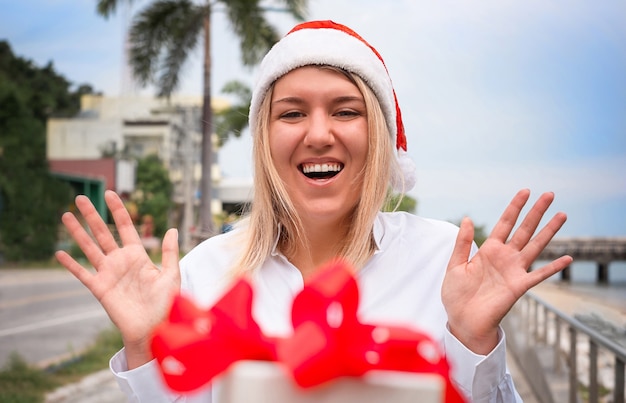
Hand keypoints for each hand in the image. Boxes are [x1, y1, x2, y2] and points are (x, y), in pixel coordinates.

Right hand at [55, 190, 180, 367]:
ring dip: (77, 233)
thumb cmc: (166, 303)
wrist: (155, 328)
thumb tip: (173, 229)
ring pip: (90, 248)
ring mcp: (109, 274)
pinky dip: (71, 264)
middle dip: (92, 215)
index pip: (125, 228)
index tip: (110, 194)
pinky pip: (83, 274)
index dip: (118, 211)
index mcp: (138, 256)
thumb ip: (169, 253)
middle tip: (81, 197)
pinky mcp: (100, 289)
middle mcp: (120, 262)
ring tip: (65, 216)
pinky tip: (60, 253)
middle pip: (103, 233)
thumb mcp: (171, 275)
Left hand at [441, 189, 572, 353]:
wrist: (462, 320)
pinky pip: (539, 275)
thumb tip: (467, 218)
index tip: (525, 191)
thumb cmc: (456, 294)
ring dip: (549, 231)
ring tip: (562, 215)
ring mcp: (514, 271)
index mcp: (488, 250)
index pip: (505, 223)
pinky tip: (567, 258)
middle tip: (550, 194)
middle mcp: (505, 257)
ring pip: (535, 245)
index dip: (515, 207)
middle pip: (524, 229)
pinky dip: (553, 267)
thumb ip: (462, 243)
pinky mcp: (519, 287)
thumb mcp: (455, 265)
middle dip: (536, 212)